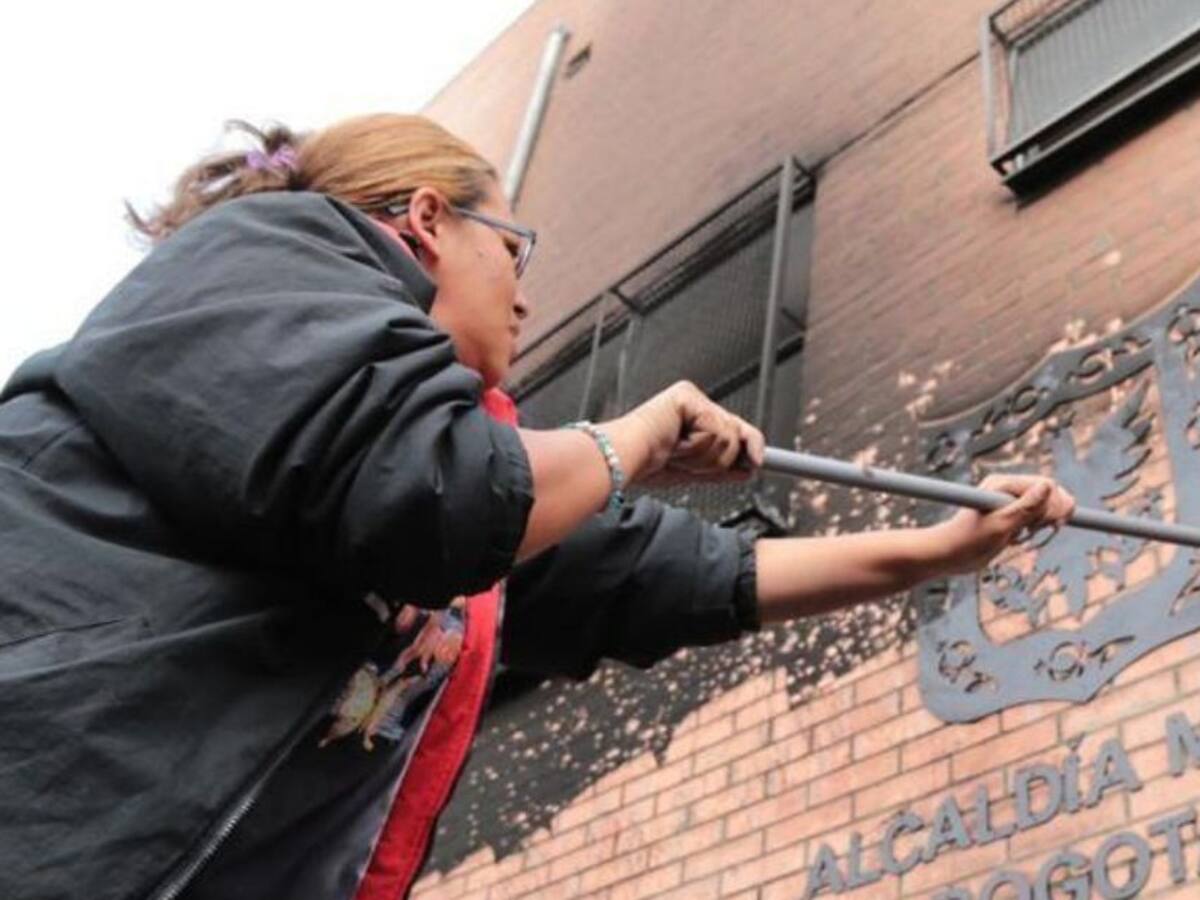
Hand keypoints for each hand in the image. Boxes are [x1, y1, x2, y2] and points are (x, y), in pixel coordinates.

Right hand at [616, 381, 764, 485]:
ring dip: (703, 458)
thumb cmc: (646, 465)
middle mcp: (694, 402)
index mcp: (694, 415)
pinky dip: (697, 448)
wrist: (621, 464)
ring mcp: (691, 397)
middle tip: (684, 462)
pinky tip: (674, 445)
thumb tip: (750, 469)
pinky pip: (715, 430)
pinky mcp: (687, 396)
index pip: (733, 429)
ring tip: (675, 454)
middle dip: (717, 460)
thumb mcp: (695, 470)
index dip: (750, 446)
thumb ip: (723, 468)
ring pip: (727, 438)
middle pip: (736, 434)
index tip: (759, 462)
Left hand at [926, 474, 1075, 576]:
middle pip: (1049, 495)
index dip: (1056, 504)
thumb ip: (1027, 507)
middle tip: (1032, 532)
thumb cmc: (968, 540)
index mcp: (1003, 484)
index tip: (1054, 525)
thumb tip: (1049, 486)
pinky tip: (1016, 540)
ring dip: (1040, 526)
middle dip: (1049, 515)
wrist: (948, 556)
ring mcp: (1009, 503)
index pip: (1047, 485)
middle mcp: (1007, 489)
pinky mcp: (1009, 517)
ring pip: (1043, 510)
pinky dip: (1031, 532)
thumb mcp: (1001, 525)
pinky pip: (1034, 522)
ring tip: (1021, 537)